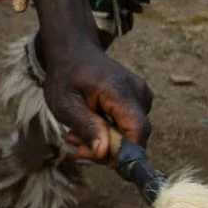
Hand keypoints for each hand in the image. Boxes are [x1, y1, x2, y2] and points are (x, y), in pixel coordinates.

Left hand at [41, 30, 151, 162]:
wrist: (74, 51)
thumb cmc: (66, 76)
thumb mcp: (65, 104)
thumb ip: (86, 127)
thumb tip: (104, 154)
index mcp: (120, 91)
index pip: (137, 130)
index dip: (124, 153)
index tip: (96, 156)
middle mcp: (138, 93)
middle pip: (135, 136)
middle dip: (106, 149)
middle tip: (74, 144)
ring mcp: (142, 96)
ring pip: (131, 134)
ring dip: (104, 141)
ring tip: (75, 132)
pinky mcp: (139, 100)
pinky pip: (129, 127)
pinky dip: (109, 132)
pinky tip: (89, 125)